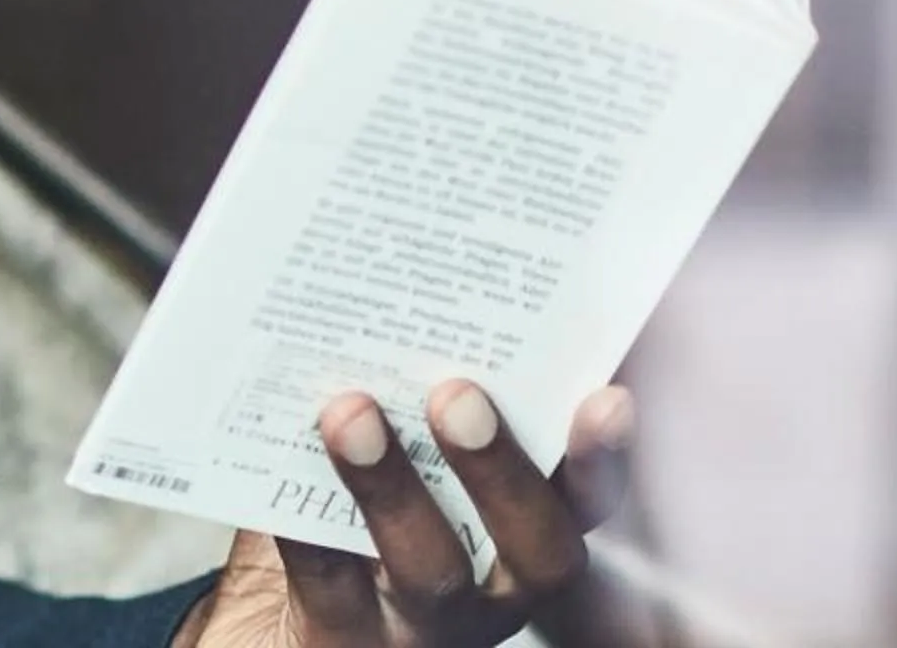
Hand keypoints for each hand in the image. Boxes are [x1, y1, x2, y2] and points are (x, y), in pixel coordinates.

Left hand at [179, 381, 642, 647]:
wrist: (297, 619)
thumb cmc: (365, 509)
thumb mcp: (412, 451)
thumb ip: (427, 389)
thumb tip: (413, 284)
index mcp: (527, 534)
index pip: (587, 498)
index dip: (604, 455)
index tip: (609, 394)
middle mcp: (496, 589)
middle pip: (537, 547)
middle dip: (501, 467)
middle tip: (458, 392)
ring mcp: (422, 624)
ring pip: (430, 571)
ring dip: (392, 487)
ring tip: (350, 411)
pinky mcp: (344, 638)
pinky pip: (329, 581)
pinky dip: (307, 523)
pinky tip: (287, 464)